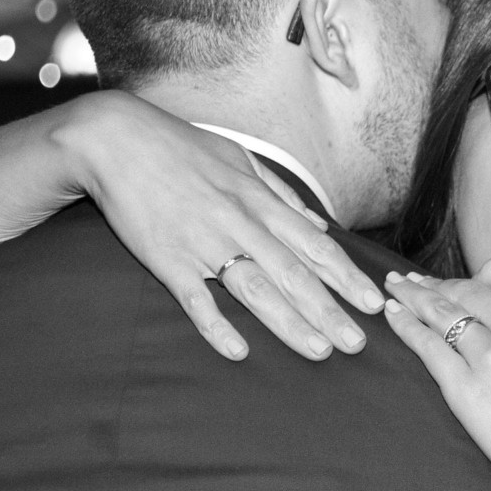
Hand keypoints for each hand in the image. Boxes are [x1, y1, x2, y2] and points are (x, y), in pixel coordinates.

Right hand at [59, 93, 380, 361]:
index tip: (375, 303)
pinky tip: (237, 351)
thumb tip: (319, 223)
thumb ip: (282, 194)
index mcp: (260, 200)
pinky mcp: (166, 258)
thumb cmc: (182, 148)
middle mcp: (239, 222)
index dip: (347, 277)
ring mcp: (203, 242)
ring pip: (255, 288)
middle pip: (293, 274)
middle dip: (330, 311)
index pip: (315, 246)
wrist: (115, 139)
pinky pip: (195, 297)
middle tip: (358, 343)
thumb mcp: (241, 160)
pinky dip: (216, 324)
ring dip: (288, 323)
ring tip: (319, 351)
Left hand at [382, 260, 490, 490]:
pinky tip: (393, 316)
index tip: (457, 284)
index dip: (473, 276)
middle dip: (435, 282)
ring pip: (441, 311)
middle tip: (414, 282)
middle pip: (465, 289)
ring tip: (395, 289)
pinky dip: (405, 325)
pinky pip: (427, 345)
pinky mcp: (464, 387)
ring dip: (412, 295)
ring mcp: (489, 358)